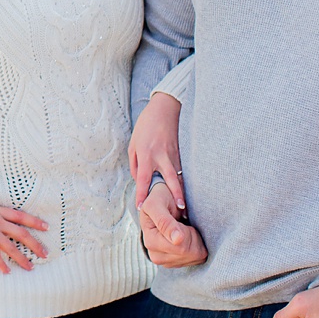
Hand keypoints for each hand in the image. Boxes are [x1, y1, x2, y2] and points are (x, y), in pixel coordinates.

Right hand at [0, 189, 48, 273]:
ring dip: (22, 258)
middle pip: (22, 232)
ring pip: (12, 246)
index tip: (46, 226)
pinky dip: (1, 264)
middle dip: (35, 243)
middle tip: (46, 253)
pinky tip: (7, 271)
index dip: (35, 221)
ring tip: (31, 267)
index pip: (20, 216)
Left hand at [129, 91, 184, 209]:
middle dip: (175, 194)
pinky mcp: (181, 152)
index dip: (142, 193)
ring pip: (179, 176)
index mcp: (146, 153)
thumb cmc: (145, 126)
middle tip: (179, 209)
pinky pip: (182, 169)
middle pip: (169, 179)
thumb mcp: (133, 143)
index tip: (142, 207)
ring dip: (182, 191)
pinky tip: (185, 191)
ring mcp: (174, 154)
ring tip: (185, 206)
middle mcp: (161, 156)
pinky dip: (183, 180)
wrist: (164, 108)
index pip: (144, 178)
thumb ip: (135, 164)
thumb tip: (139, 180)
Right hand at [138, 182, 205, 267]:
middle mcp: (156, 256)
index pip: (180, 246)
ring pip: (196, 256)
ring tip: (184, 228)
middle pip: (189, 253)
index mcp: (151, 242)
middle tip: (183, 222)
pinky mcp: (178, 263)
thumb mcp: (156, 204)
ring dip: (195, 239)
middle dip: (192, 235)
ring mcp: (167, 262)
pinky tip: (187, 237)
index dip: (187, 231)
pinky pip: (198, 258)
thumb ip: (165, 221)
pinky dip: (198, 245)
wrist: (160, 203)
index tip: (178, 218)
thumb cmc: (158, 200)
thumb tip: (177, 240)